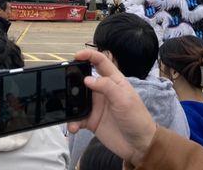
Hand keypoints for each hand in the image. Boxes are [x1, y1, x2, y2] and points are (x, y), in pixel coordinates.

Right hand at [67, 50, 156, 166]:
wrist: (139, 145)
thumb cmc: (137, 118)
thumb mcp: (124, 99)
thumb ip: (107, 87)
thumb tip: (87, 79)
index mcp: (114, 81)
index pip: (100, 62)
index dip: (89, 55)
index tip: (76, 55)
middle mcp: (103, 91)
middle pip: (84, 79)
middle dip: (73, 80)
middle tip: (63, 83)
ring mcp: (96, 106)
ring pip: (77, 99)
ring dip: (70, 104)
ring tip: (68, 110)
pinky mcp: (91, 120)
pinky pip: (77, 118)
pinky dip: (72, 121)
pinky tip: (74, 127)